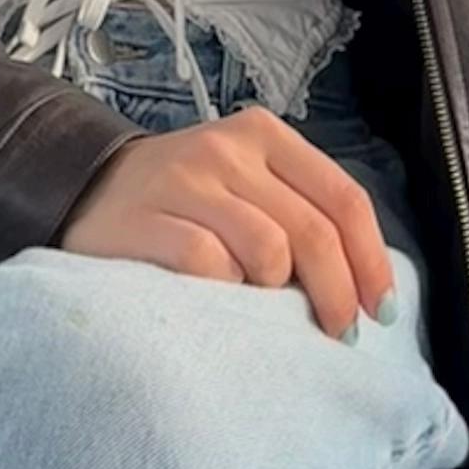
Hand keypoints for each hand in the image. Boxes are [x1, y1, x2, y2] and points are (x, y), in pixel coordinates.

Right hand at [56, 102, 394, 341]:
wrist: (89, 186)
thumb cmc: (186, 197)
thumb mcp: (248, 183)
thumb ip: (297, 210)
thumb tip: (360, 281)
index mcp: (265, 135)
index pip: (342, 196)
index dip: (370, 259)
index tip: (379, 309)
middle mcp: (230, 148)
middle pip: (312, 232)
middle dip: (336, 294)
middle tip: (338, 332)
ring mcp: (188, 180)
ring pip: (268, 251)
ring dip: (274, 292)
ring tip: (258, 301)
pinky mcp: (149, 217)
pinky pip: (211, 266)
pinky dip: (224, 291)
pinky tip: (216, 296)